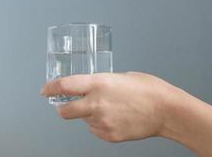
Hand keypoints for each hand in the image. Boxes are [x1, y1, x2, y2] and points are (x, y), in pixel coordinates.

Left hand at [41, 72, 173, 141]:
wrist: (166, 110)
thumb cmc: (148, 89)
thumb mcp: (120, 77)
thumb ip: (101, 83)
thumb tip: (90, 88)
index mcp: (99, 83)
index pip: (64, 86)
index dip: (50, 88)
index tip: (45, 90)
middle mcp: (96, 103)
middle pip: (64, 112)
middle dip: (61, 108)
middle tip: (67, 105)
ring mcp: (101, 122)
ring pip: (83, 121)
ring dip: (89, 115)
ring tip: (109, 108)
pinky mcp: (108, 135)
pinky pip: (95, 130)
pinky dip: (100, 124)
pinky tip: (115, 118)